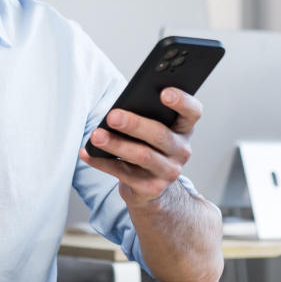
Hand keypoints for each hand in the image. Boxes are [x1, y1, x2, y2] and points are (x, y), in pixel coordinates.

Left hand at [79, 88, 201, 206]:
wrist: (150, 187)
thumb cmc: (147, 146)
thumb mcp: (150, 130)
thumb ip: (144, 115)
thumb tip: (119, 109)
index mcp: (183, 129)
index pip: (192, 112)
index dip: (182, 101)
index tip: (164, 92)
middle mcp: (181, 150)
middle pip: (160, 134)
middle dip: (135, 124)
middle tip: (112, 116)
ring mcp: (168, 171)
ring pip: (142, 156)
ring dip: (116, 144)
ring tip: (96, 135)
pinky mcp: (152, 188)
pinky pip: (124, 174)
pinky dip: (102, 162)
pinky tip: (88, 153)